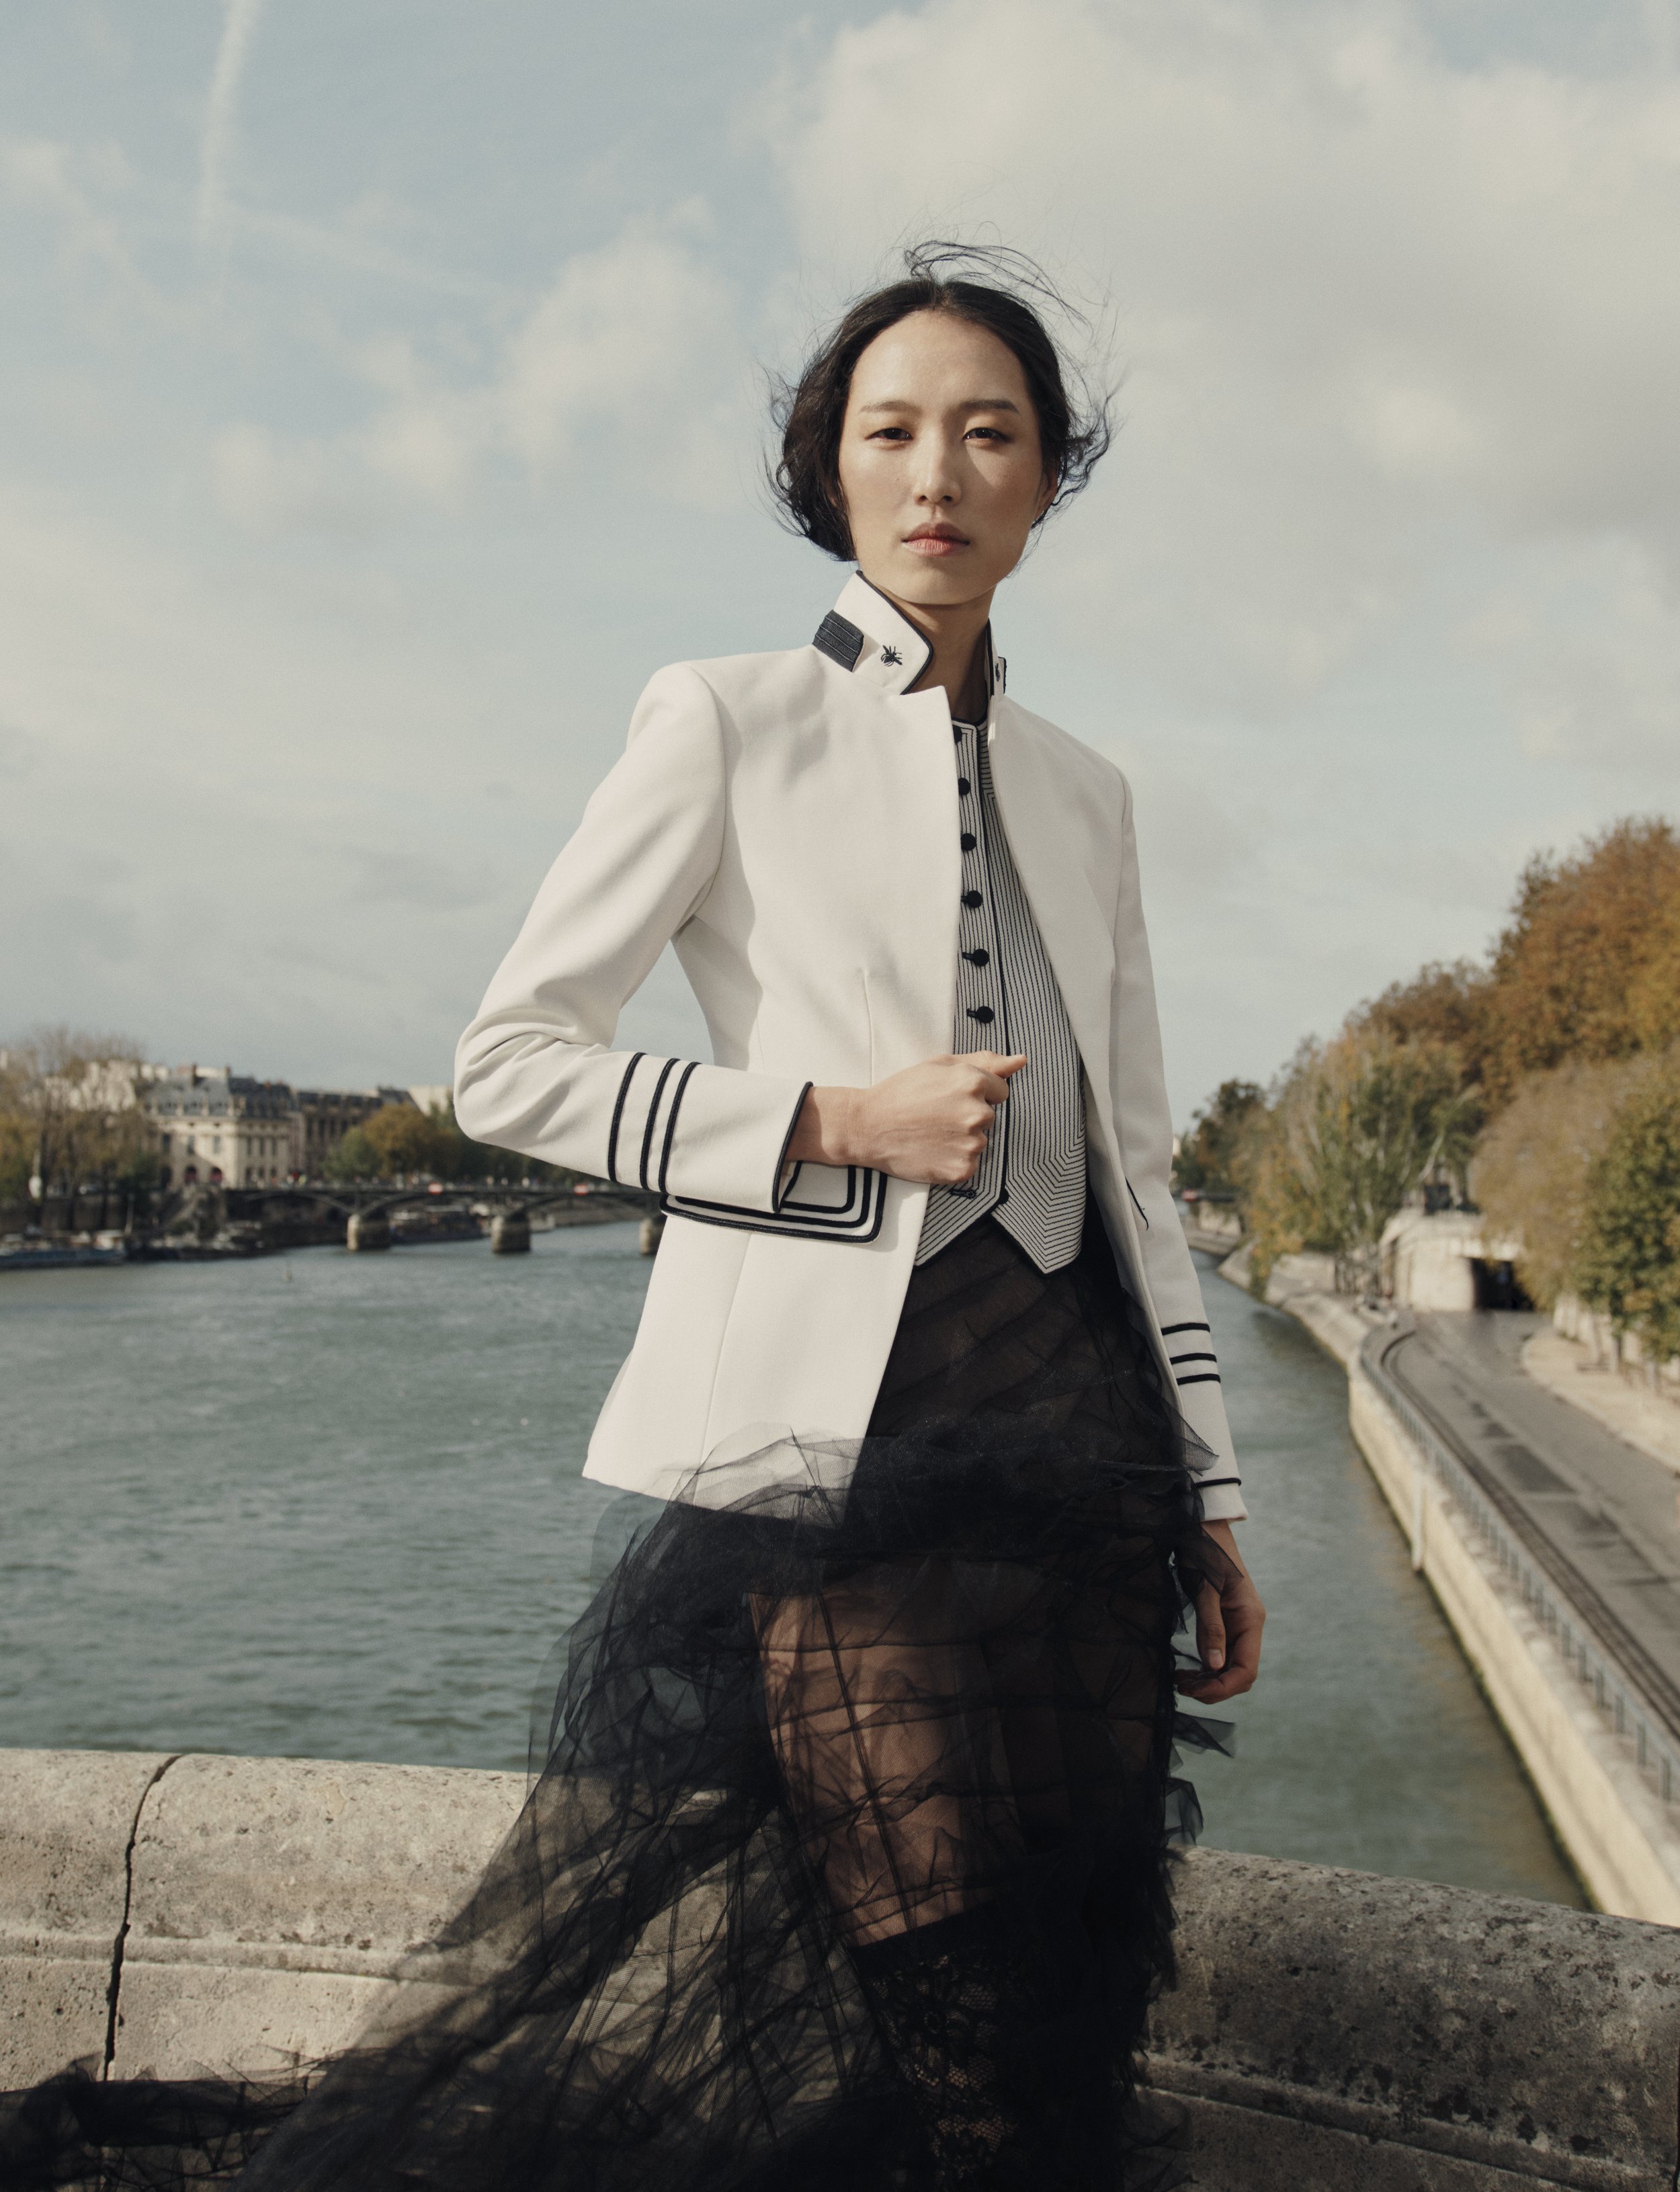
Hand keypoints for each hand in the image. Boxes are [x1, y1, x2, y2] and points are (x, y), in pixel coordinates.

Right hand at [788, 1053, 1026, 1185]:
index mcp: (973, 1082)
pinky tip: (932, 1150)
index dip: (977, 1094)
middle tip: (936, 1116)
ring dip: (962, 1140)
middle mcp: (977, 1113)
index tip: (950, 1098)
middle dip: (969, 1116)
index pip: (1000, 1091)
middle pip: (990, 1117)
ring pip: (980, 1141)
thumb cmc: (901, 1092)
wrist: (867, 1127)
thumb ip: (984, 1062)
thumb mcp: (939, 1065)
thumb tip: (1020, 1061)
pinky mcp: (963, 1169)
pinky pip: (970, 1164)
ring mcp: (971, 1143)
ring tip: (931, 1133)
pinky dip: (954, 1161)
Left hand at [1176, 1520, 1263, 1704]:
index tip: (1193, 1691)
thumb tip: (1213, 1667)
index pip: (1246, 1670)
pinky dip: (1207, 1666)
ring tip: (1181, 1681)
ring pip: (1230, 1667)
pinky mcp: (1226, 1620)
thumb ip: (1210, 1627)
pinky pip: (1222, 1653)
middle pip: (1240, 1673)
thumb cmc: (1203, 1551)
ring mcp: (1239, 1624)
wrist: (1203, 1525)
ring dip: (1209, 1680)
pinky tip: (1188, 1668)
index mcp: (1250, 1619)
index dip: (1222, 1688)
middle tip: (1182, 1688)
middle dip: (1214, 1688)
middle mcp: (1249, 1625)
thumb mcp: (1204, 1589)